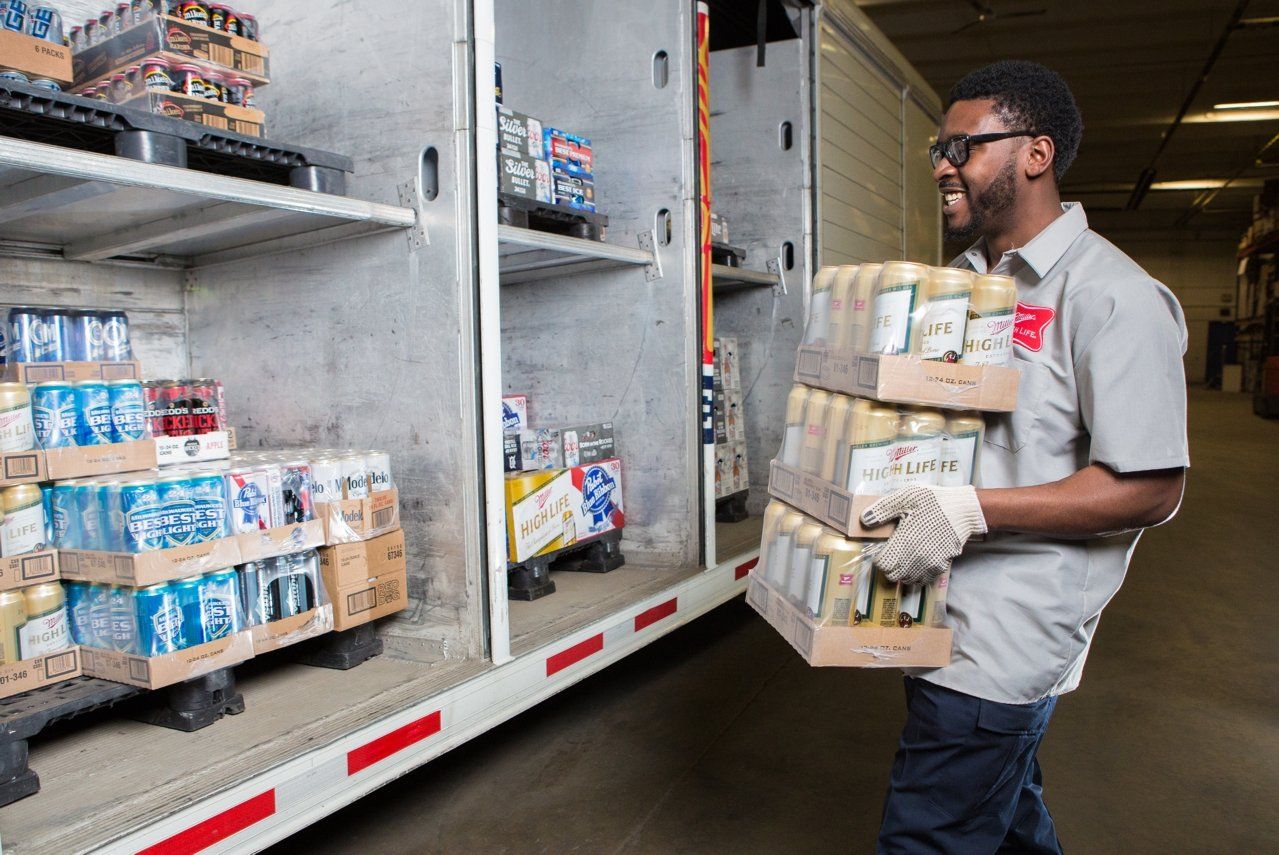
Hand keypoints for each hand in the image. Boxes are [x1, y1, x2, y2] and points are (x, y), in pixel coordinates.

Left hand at [861, 485, 987, 584]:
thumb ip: (882, 510)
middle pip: (893, 576)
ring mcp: (930, 564)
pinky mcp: (941, 565)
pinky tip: (917, 561)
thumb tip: (864, 520)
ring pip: (908, 580)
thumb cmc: (933, 501)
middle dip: (888, 566)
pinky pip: (924, 579)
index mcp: (904, 541)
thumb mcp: (905, 497)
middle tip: (891, 552)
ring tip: (903, 557)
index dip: (878, 557)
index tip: (881, 548)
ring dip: (902, 572)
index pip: (882, 564)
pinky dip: (917, 575)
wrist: (963, 509)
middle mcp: (917, 558)